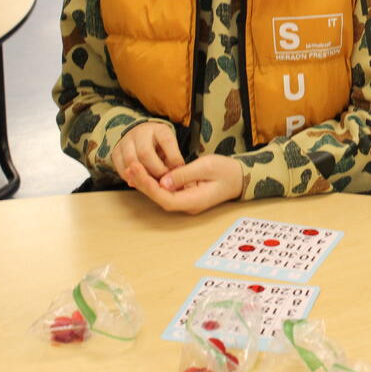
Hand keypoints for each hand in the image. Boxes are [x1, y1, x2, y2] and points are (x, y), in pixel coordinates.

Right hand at [111, 122, 184, 180]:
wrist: (141, 135)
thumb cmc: (160, 145)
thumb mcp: (170, 147)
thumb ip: (173, 160)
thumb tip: (176, 176)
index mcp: (159, 130)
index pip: (166, 141)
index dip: (174, 158)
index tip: (178, 170)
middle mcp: (141, 133)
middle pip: (145, 153)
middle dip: (156, 170)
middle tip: (164, 181)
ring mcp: (126, 141)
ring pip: (131, 161)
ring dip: (142, 175)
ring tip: (152, 184)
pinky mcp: (116, 152)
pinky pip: (121, 168)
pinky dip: (130, 178)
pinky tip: (139, 182)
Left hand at [121, 155, 242, 213]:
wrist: (240, 177)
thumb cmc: (226, 171)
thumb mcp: (206, 167)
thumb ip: (184, 174)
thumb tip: (163, 181)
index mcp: (193, 201)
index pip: (165, 198)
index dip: (149, 186)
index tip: (137, 170)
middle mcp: (187, 205)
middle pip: (159, 198)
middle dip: (143, 183)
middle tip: (129, 167)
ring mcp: (186, 201)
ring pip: (161, 194)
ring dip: (146, 182)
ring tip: (132, 168)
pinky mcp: (185, 194)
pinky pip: (166, 190)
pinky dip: (154, 181)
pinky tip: (145, 172)